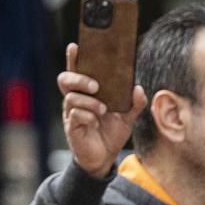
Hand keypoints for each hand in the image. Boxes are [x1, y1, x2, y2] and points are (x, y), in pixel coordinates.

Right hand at [58, 43, 146, 177]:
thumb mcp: (127, 117)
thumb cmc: (110, 133)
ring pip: (71, 98)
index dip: (74, 58)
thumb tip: (139, 89)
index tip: (75, 46)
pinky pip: (75, 115)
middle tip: (96, 85)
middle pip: (65, 80)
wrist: (104, 158)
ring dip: (89, 101)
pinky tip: (96, 122)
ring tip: (103, 109)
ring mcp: (71, 114)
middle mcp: (75, 100)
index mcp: (87, 93)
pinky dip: (87, 116)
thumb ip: (134, 103)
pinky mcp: (72, 128)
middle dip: (79, 78)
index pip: (77, 71)